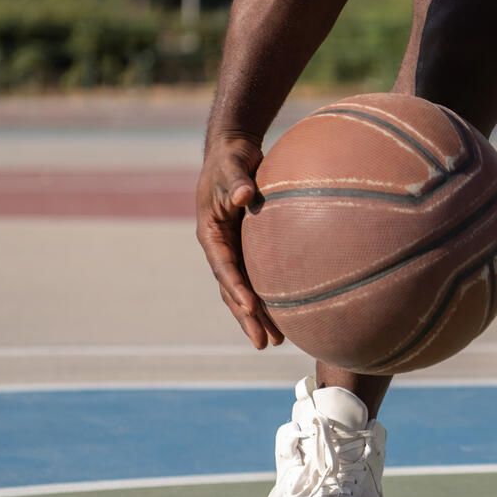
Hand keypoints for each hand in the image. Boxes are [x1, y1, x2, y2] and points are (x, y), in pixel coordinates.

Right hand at [195, 134, 283, 348]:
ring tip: (273, 341)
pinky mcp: (247, 249)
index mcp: (211, 233)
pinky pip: (256, 278)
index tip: (249, 307)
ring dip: (256, 316)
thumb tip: (244, 195)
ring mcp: (233, 250)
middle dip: (246, 317)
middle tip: (263, 343)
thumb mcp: (232, 165)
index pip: (224, 266)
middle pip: (232, 289)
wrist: (233, 153)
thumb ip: (237, 180)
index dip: (236, 288)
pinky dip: (266, 298)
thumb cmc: (232, 158)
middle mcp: (220, 247)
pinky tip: (286, 314)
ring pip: (242, 291)